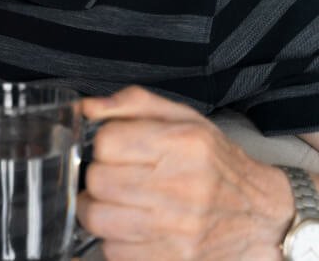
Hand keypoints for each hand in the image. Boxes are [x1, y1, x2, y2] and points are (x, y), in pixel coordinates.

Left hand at [77, 86, 293, 260]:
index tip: (115, 150)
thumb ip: (132, 104)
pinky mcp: (174, 258)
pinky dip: (114, 238)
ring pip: (97, 217)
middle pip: (97, 180)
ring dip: (98, 209)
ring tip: (115, 202)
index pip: (107, 142)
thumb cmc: (215, 162)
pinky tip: (131, 226)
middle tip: (114, 177)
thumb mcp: (183, 119)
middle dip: (98, 177)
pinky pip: (113, 250)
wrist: (261, 214)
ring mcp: (178, 227)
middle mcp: (182, 186)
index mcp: (184, 143)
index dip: (103, 145)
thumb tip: (87, 108)